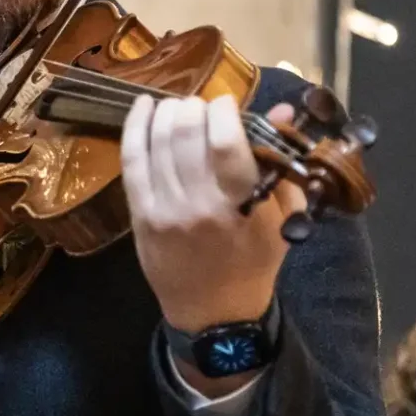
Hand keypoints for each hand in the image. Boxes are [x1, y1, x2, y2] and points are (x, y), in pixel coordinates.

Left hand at [120, 94, 301, 333]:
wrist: (214, 311)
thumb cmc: (255, 260)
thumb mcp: (284, 215)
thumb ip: (281, 161)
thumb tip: (279, 109)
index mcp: (242, 204)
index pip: (225, 140)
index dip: (224, 110)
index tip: (228, 105)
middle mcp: (200, 203)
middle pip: (186, 132)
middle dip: (195, 107)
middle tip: (202, 108)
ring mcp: (165, 208)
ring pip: (157, 140)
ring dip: (167, 111)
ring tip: (178, 107)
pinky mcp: (140, 214)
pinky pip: (131, 160)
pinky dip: (135, 126)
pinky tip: (144, 106)